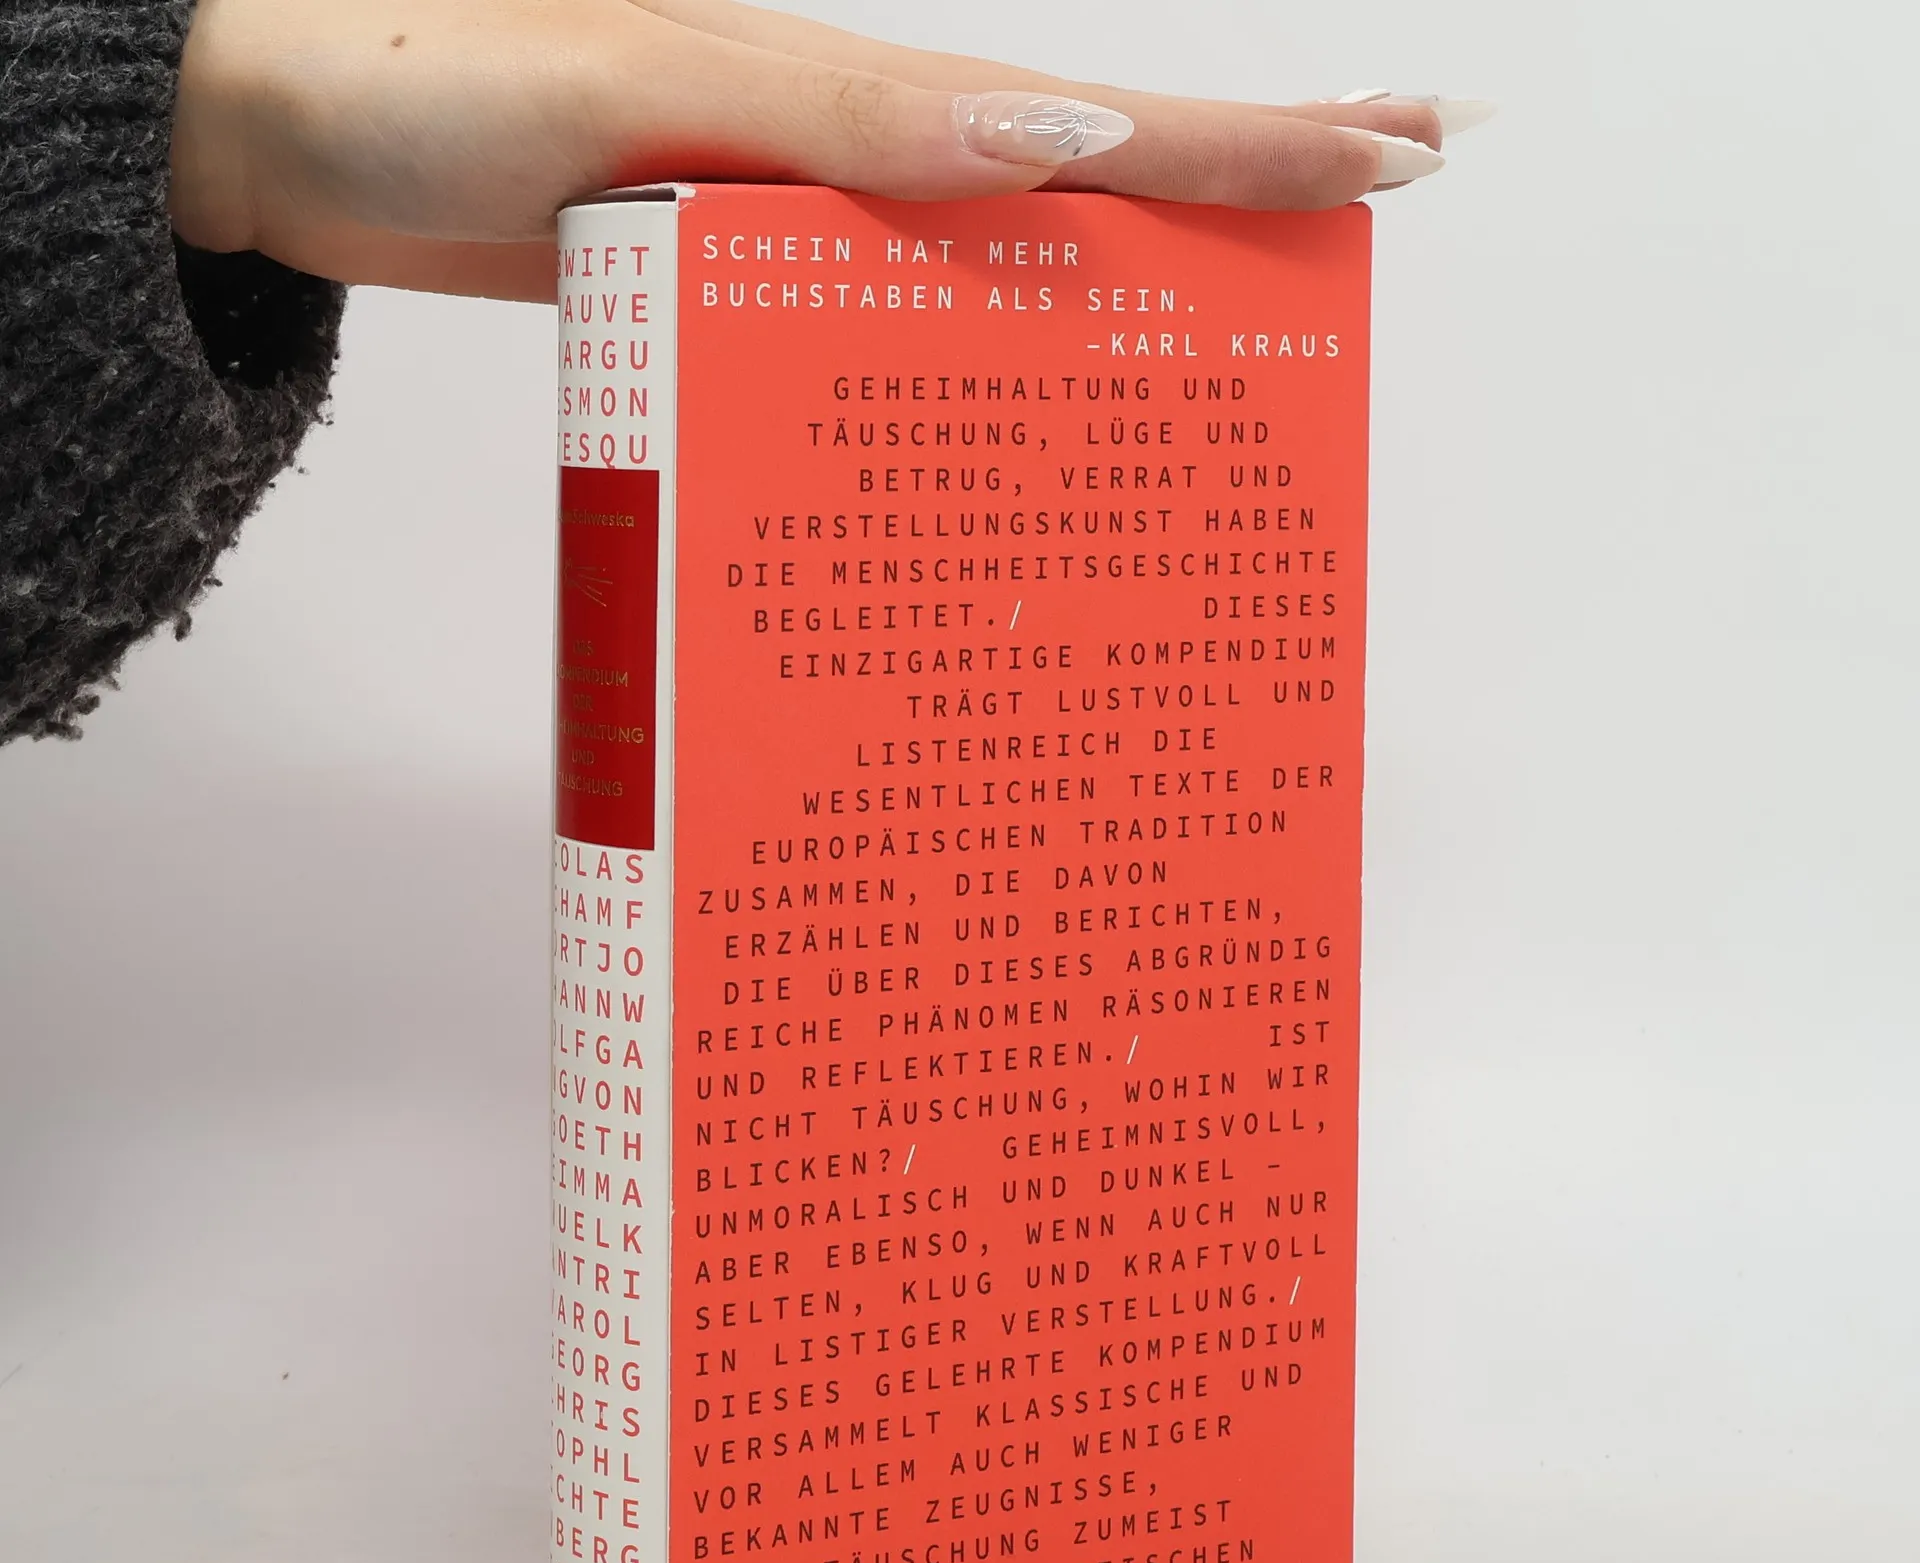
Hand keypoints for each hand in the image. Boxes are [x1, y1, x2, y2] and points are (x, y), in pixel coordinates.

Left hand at [170, 0, 1474, 301]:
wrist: (297, 149)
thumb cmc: (433, 95)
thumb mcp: (642, 81)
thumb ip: (838, 115)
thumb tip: (1053, 141)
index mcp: (856, 101)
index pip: (1098, 117)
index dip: (1252, 135)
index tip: (1400, 143)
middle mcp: (852, 170)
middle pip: (1087, 191)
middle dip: (1243, 202)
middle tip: (1383, 219)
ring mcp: (802, 246)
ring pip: (1005, 283)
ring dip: (1131, 310)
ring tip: (1249, 363)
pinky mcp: (741, 311)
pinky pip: (894, 350)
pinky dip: (979, 387)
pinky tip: (1017, 437)